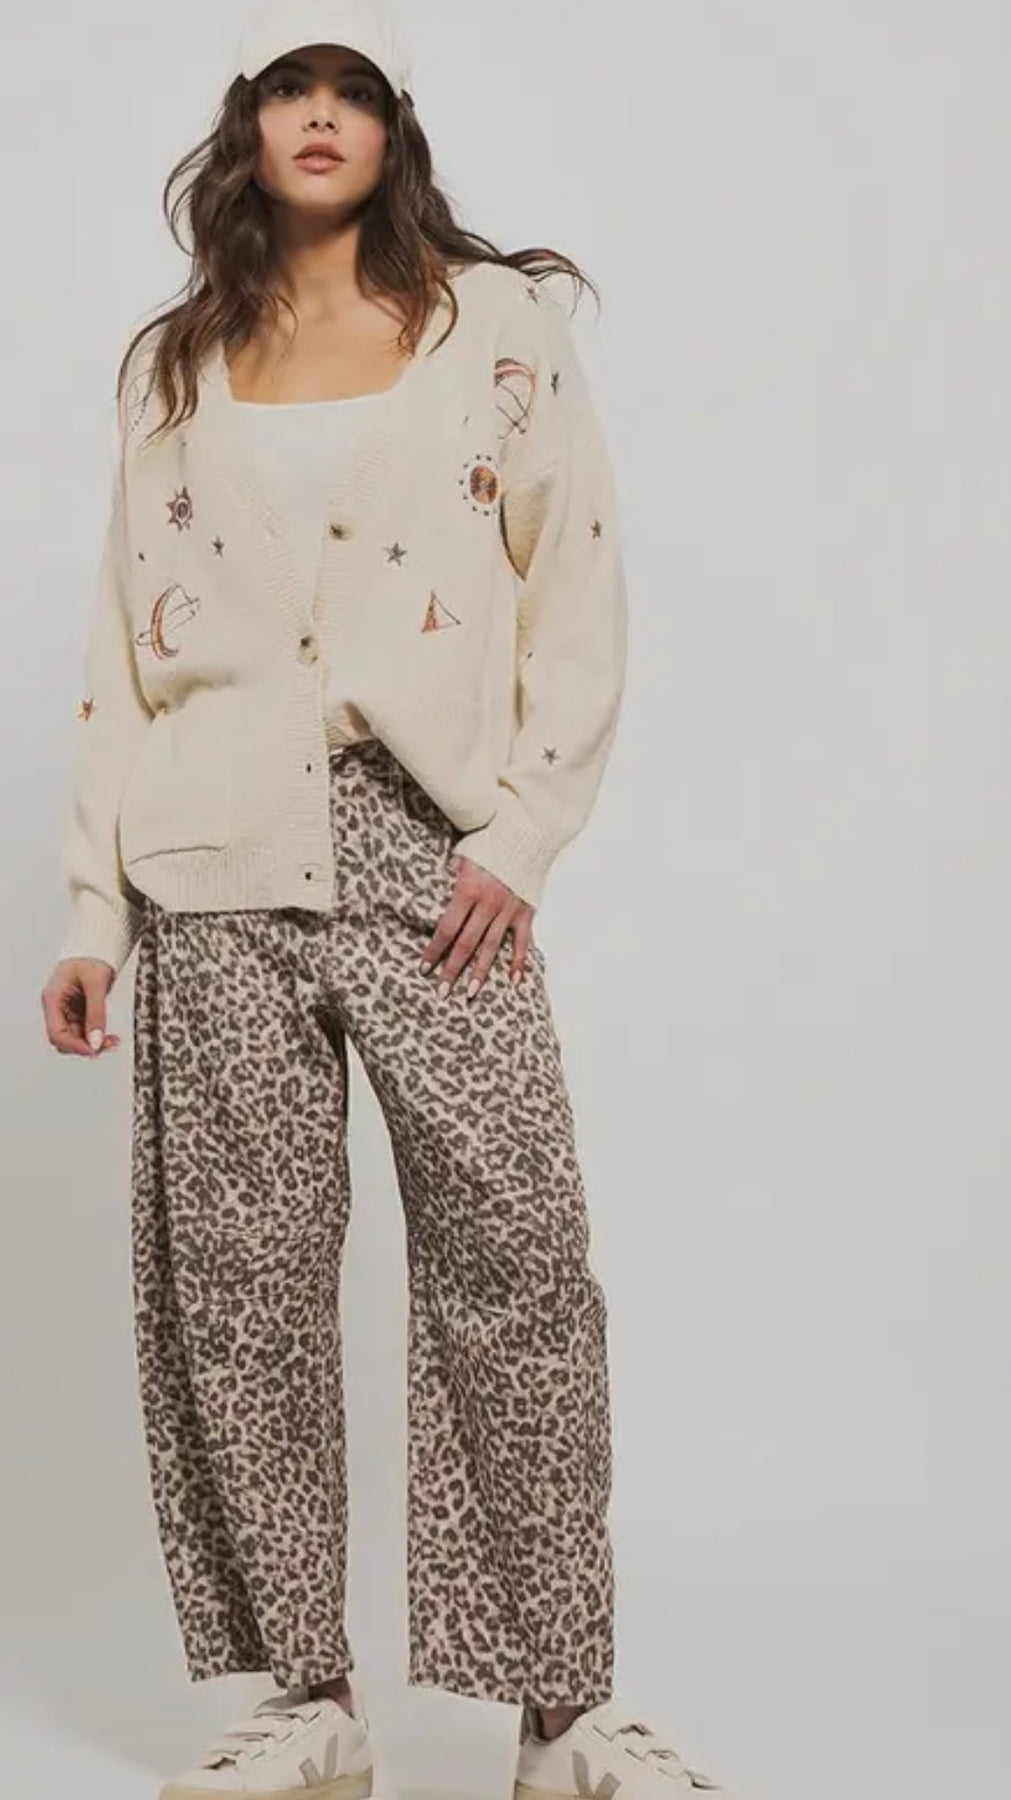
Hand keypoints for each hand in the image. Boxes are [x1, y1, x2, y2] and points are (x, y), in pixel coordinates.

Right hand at [41, 958, 120, 1056]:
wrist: (97, 946)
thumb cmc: (92, 957)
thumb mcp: (96, 984)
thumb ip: (96, 1014)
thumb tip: (96, 1042)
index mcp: (53, 998)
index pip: (56, 1033)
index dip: (74, 1046)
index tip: (94, 1050)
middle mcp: (57, 1007)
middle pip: (64, 1039)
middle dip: (85, 1046)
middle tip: (108, 1045)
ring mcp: (67, 1010)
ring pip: (75, 1037)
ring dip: (93, 1043)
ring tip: (113, 1041)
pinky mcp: (78, 1011)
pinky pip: (84, 1031)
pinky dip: (96, 1035)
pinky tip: (109, 1036)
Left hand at [420, 855, 536, 998]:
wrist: (528, 833)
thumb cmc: (491, 843)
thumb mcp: (464, 855)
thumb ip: (452, 874)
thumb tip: (441, 884)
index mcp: (468, 891)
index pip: (446, 929)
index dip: (434, 951)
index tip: (424, 969)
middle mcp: (487, 905)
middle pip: (466, 944)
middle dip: (452, 970)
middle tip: (442, 992)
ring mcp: (508, 910)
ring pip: (491, 947)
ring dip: (480, 972)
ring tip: (471, 992)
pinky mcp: (526, 912)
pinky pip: (522, 941)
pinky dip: (518, 962)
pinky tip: (514, 981)